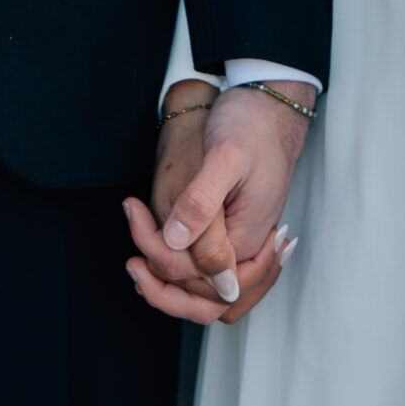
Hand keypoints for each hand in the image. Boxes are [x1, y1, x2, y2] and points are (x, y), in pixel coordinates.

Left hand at [125, 87, 307, 325]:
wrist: (272, 105)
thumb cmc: (251, 124)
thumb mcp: (224, 155)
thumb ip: (202, 202)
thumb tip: (175, 243)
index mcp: (247, 238)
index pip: (196, 277)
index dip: (157, 255)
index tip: (133, 213)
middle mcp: (248, 248)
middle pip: (205, 300)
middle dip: (162, 289)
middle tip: (131, 264)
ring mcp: (243, 242)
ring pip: (207, 292)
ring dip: (171, 286)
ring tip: (140, 263)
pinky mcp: (235, 231)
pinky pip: (208, 271)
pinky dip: (182, 271)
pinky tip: (160, 251)